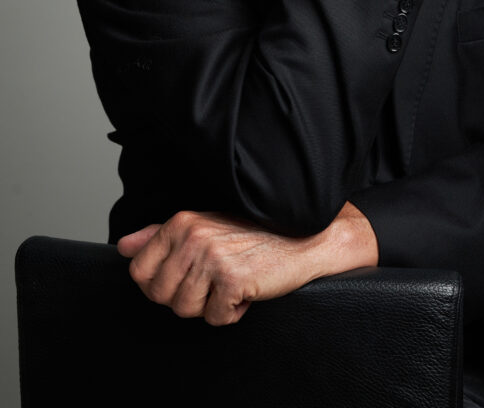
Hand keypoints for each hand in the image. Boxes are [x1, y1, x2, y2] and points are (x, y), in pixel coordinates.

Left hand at [117, 203, 377, 325]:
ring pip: (185, 310)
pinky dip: (231, 313)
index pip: (139, 271)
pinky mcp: (233, 280)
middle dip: (186, 298)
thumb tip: (124, 247)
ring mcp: (212, 258)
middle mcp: (193, 237)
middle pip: (160, 295)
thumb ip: (160, 236)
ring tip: (230, 284)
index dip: (160, 284)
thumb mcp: (204, 227)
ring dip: (209, 306)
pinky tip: (246, 292)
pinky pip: (214, 318)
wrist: (302, 239)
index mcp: (181, 222)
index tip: (186, 278)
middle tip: (213, 282)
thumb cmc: (253, 235)